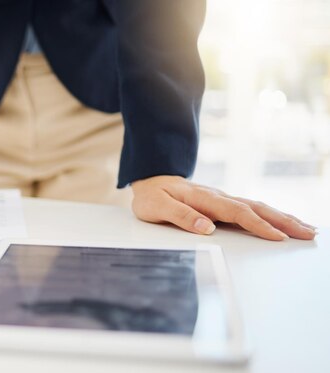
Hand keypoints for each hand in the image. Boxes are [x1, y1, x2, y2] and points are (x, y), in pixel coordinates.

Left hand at [130, 175, 316, 240]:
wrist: (150, 179)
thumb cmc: (151, 196)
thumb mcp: (156, 207)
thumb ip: (180, 217)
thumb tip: (206, 228)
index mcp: (204, 199)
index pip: (237, 213)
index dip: (258, 225)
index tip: (278, 237)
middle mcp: (218, 197)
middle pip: (256, 208)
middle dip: (283, 221)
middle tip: (309, 233)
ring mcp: (222, 199)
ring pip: (257, 207)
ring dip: (282, 217)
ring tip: (306, 228)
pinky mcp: (222, 204)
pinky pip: (251, 209)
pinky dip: (270, 215)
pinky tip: (283, 222)